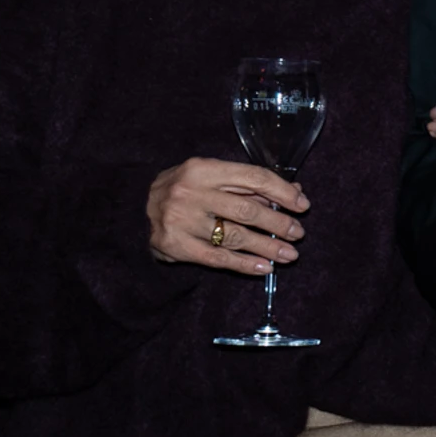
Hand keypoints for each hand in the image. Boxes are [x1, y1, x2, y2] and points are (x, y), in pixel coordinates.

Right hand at [146, 158, 307, 275]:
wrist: (132, 211)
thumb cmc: (183, 190)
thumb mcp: (211, 177)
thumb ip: (249, 184)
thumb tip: (294, 192)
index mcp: (203, 168)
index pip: (254, 178)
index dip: (283, 192)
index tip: (303, 205)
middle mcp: (192, 193)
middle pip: (247, 210)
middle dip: (279, 223)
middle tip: (298, 233)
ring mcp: (182, 221)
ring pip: (236, 236)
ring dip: (268, 247)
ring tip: (290, 254)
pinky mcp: (176, 246)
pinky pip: (218, 258)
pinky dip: (245, 264)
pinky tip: (265, 268)